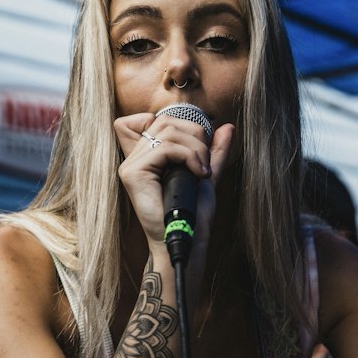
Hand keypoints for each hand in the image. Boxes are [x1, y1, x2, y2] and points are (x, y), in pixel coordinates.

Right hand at [113, 111, 234, 248]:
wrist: (188, 239)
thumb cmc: (193, 214)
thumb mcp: (206, 175)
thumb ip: (214, 152)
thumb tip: (227, 127)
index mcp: (146, 156)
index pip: (155, 118)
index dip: (180, 124)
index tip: (197, 149)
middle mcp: (134, 158)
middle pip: (166, 121)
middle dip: (195, 136)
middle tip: (205, 163)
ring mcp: (131, 165)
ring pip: (168, 132)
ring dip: (195, 149)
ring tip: (203, 171)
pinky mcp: (133, 173)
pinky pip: (165, 147)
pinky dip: (189, 157)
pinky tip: (198, 174)